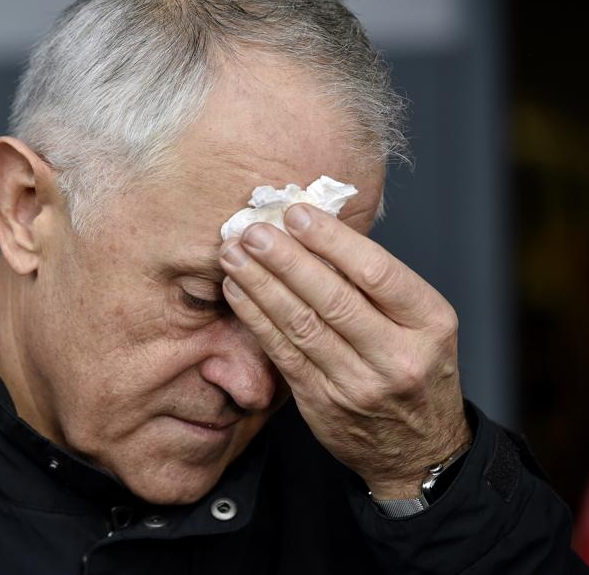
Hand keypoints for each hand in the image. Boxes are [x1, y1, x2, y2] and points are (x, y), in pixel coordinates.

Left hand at [218, 203, 470, 498]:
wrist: (417, 450)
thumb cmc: (414, 370)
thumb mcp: (420, 326)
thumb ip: (375, 286)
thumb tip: (313, 231)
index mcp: (431, 323)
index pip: (377, 272)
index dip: (332, 240)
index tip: (296, 214)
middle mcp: (399, 355)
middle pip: (333, 298)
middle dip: (286, 259)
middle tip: (253, 230)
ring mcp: (359, 384)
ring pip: (302, 325)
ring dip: (261, 284)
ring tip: (233, 254)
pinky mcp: (323, 402)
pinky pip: (283, 352)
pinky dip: (256, 318)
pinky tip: (237, 291)